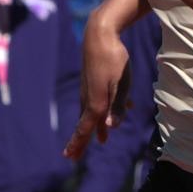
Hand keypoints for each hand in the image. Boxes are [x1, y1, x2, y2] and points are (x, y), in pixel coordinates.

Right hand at [65, 19, 131, 159]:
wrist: (100, 34)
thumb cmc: (113, 59)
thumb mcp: (121, 84)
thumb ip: (117, 106)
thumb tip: (110, 127)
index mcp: (96, 102)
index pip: (85, 128)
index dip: (79, 143)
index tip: (70, 157)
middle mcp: (89, 98)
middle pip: (85, 124)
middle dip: (81, 140)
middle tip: (72, 156)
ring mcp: (89, 88)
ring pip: (92, 112)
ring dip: (96, 126)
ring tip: (101, 139)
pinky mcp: (92, 80)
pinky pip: (98, 100)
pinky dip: (105, 109)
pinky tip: (123, 106)